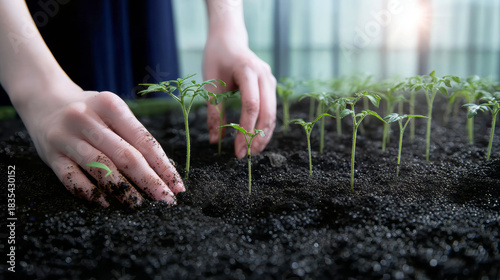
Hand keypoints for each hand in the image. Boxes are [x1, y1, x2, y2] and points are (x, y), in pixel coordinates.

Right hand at [16, 83, 183, 207]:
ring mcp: (66, 136)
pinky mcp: (50, 154)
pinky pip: (71, 178)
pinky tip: (106, 204)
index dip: (163, 166)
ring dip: (123, 190)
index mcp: (110, 105)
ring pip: (100, 167)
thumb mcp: (113, 112)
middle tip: (166, 201)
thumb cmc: (91, 112)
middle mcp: (86, 118)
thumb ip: (134, 136)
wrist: (44, 100)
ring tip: (140, 206)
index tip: (177, 186)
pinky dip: (90, 192)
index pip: (143, 140)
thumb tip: (164, 171)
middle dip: (149, 181)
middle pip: (125, 155)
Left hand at [203, 30, 276, 158]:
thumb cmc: (216, 59)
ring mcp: (270, 80)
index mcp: (248, 70)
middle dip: (257, 137)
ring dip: (263, 134)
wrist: (229, 39)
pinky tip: (255, 139)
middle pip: (267, 112)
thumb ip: (213, 111)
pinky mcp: (271, 85)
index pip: (251, 105)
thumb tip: (215, 140)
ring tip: (251, 151)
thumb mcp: (210, 84)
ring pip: (272, 113)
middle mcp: (264, 75)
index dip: (246, 130)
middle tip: (245, 155)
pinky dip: (264, 126)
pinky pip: (271, 109)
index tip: (238, 150)